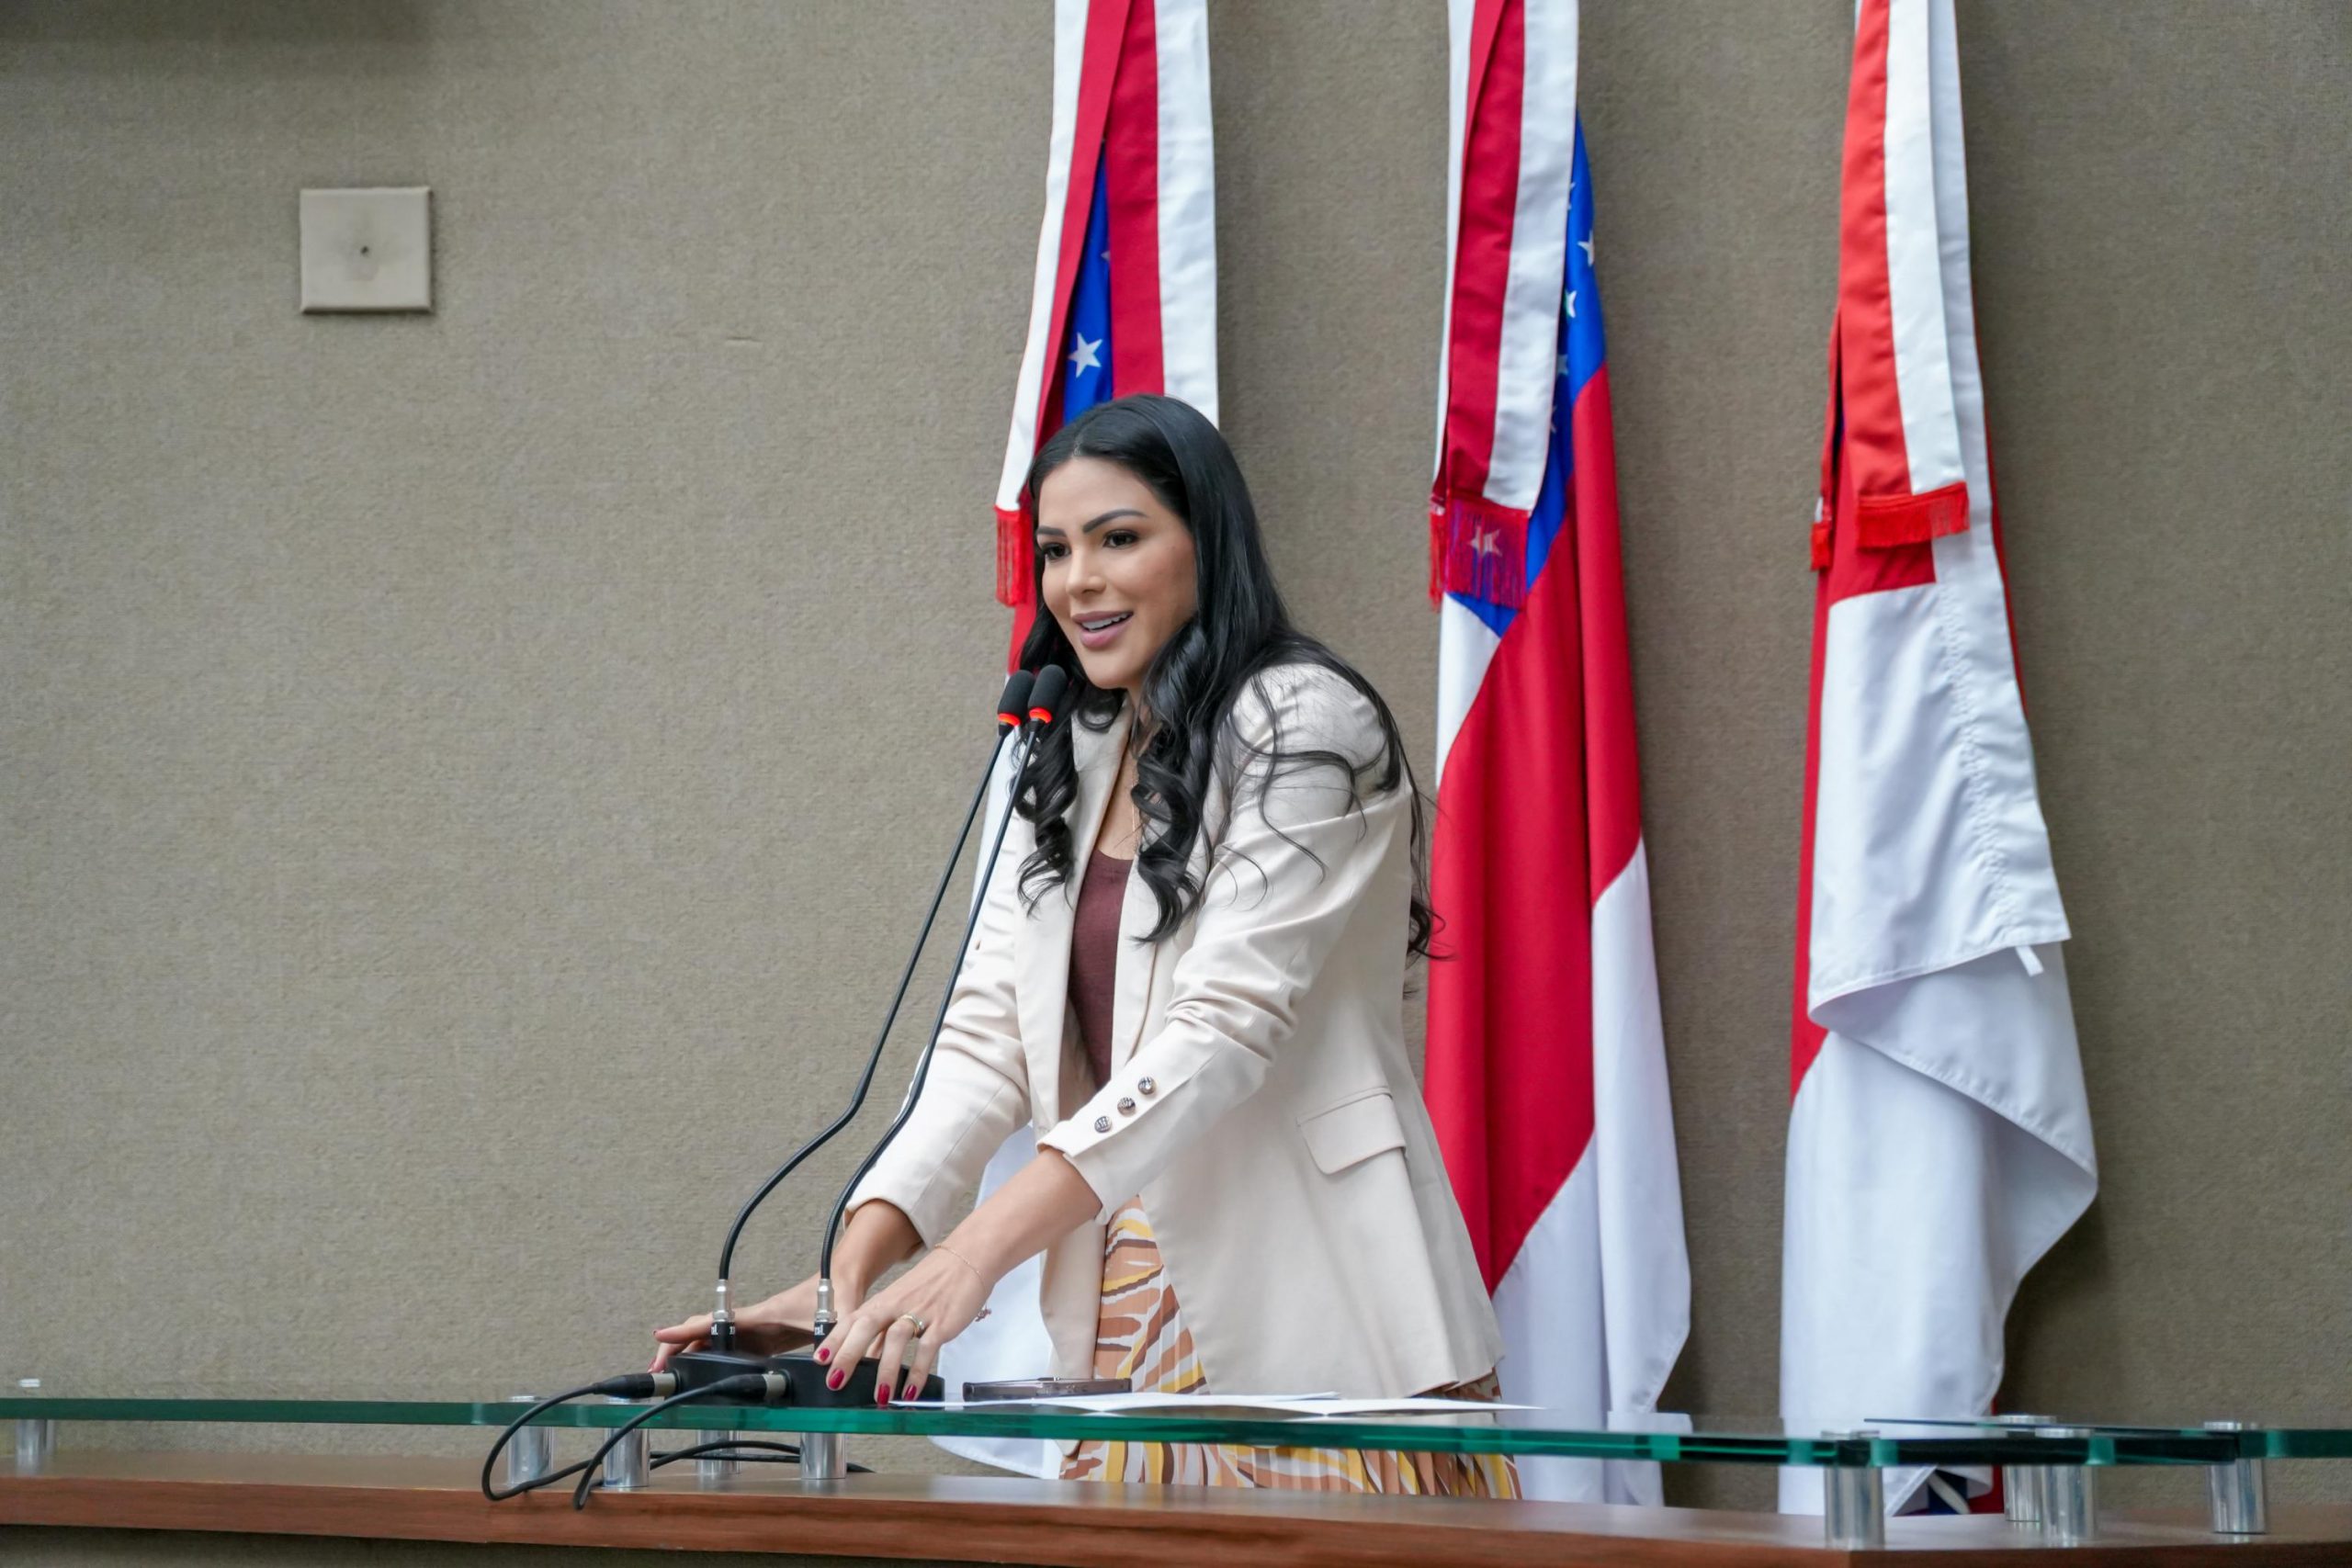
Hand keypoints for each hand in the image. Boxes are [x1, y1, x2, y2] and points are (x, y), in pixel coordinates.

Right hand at [651, 1273, 850, 1370]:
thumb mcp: (837, 1318)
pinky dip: (707, 1357)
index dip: (687, 1329)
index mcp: (763, 1315)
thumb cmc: (837, 1295)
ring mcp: (755, 1330)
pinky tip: (698, 1371)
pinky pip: (728, 1348)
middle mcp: (753, 1321)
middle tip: (656, 1367)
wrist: (841, 1282)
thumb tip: (829, 1365)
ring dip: (688, 1352)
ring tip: (667, 1372)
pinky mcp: (762, 1340)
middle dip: (677, 1345)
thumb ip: (834, 1341)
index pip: (718, 1321)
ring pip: (712, 1340)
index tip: (660, 1335)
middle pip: (705, 1331)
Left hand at [816, 1246, 993, 1403]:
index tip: (818, 1360)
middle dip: (848, 1355)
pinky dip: (917, 1371)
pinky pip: (927, 1348)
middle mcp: (896, 1305)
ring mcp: (919, 1312)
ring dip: (885, 1370)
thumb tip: (865, 1360)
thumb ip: (883, 1333)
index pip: (852, 1320)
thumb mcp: (902, 1304)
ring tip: (880, 1397)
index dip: (834, 1339)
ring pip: (896, 1338)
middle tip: (835, 1382)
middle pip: (866, 1326)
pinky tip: (911, 1391)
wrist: (966, 1259)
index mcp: (883, 1301)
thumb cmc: (932, 1284)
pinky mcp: (942, 1322)